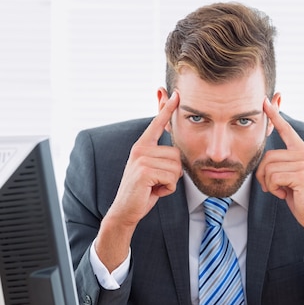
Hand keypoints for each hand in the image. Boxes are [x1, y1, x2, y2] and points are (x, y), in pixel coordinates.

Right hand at [107, 91, 181, 227]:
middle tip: (157, 181)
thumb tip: (176, 149)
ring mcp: (141, 159)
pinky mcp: (144, 171)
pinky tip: (153, 191)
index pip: (157, 124)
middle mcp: (140, 149)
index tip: (176, 93)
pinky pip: (172, 179)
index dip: (167, 108)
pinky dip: (167, 189)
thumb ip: (162, 157)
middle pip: (177, 155)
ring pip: (176, 168)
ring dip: (170, 182)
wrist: (126, 210)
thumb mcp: (154, 170)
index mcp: (142, 146)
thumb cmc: (143, 191)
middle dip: (173, 173)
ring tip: (154, 186)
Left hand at [256, 97, 303, 231]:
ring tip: (281, 190)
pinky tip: (285, 194)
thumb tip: (264, 157)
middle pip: (267, 156)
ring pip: (269, 168)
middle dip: (264, 175)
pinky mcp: (302, 175)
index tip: (265, 101)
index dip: (275, 115)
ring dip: (269, 184)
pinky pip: (273, 178)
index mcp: (301, 151)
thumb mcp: (288, 176)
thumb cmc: (299, 196)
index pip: (286, 129)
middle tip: (273, 187)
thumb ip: (280, 163)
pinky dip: (274, 189)